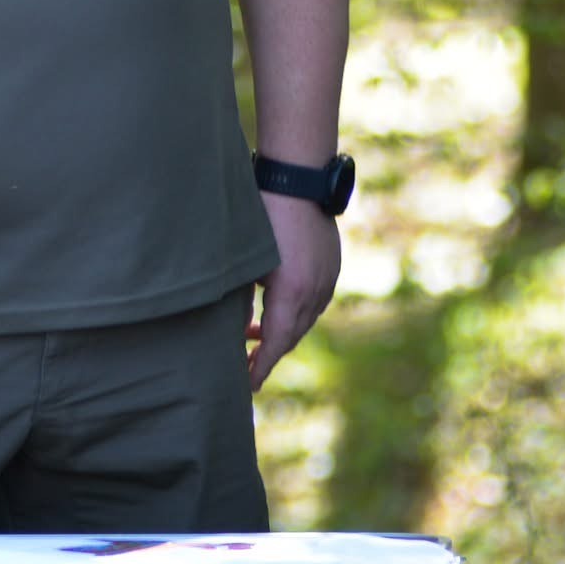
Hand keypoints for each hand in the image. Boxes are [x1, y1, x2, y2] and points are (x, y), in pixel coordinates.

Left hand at [247, 192, 341, 389]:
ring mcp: (327, 279)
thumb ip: (240, 296)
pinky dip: (294, 313)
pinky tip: (275, 308)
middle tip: (245, 367)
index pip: (275, 342)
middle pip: (292, 336)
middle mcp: (315, 292)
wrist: (297, 179)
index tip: (246, 384)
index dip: (260, 366)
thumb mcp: (245, 259)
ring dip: (280, 332)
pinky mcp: (330, 266)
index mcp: (292, 293)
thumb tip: (234, 327)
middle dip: (269, 354)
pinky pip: (313, 301)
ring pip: (304, 319)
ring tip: (252, 337)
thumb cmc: (261, 214)